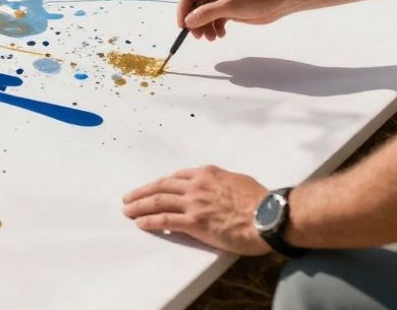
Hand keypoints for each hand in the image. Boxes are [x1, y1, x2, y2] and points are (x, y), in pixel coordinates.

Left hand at [122, 166, 269, 255]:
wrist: (269, 216)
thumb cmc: (261, 201)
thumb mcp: (238, 181)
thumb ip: (222, 182)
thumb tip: (218, 188)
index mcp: (207, 174)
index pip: (176, 177)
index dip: (161, 184)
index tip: (153, 189)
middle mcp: (196, 185)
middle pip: (160, 186)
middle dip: (142, 192)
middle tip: (128, 197)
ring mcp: (193, 203)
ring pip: (157, 201)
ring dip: (139, 206)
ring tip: (128, 210)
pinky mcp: (194, 222)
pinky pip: (165, 220)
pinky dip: (149, 221)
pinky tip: (140, 223)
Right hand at [177, 0, 289, 42]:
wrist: (279, 0)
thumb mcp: (229, 6)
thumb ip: (206, 13)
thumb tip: (187, 22)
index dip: (183, 11)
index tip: (183, 27)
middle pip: (195, 7)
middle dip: (195, 22)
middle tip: (198, 37)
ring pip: (205, 15)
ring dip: (205, 28)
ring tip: (212, 38)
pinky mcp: (229, 9)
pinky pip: (215, 19)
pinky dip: (215, 28)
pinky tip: (221, 34)